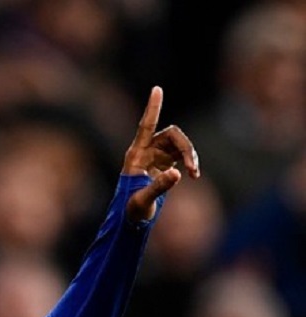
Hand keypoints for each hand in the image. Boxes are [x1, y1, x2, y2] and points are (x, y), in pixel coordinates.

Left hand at [123, 86, 199, 221]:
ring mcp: (156, 156)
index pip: (146, 126)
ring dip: (190, 155)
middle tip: (193, 169)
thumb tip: (177, 173)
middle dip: (186, 148)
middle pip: (172, 136)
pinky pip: (182, 154)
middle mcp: (146, 151)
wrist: (130, 219)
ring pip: (179, 144)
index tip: (157, 89)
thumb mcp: (143, 200)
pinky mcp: (164, 164)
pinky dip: (190, 162)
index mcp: (135, 155)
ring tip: (194, 174)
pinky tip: (193, 174)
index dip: (152, 108)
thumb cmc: (130, 210)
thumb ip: (159, 187)